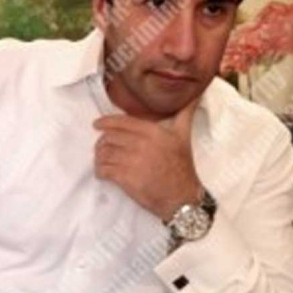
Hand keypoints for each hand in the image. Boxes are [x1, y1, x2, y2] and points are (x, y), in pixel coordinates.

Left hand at [93, 98, 201, 221]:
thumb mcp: (184, 136)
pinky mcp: (126, 178)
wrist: (182, 198)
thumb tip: (196, 94)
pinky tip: (102, 173)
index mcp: (153, 132)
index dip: (106, 122)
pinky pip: (104, 170)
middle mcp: (142, 144)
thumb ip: (186, 113)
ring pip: (104, 153)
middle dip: (102, 142)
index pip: (122, 122)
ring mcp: (133, 162)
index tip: (97, 124)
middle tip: (101, 147)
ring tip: (101, 160)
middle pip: (110, 137)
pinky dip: (99, 171)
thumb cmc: (182, 167)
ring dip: (99, 157)